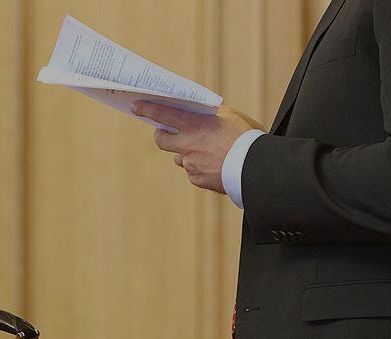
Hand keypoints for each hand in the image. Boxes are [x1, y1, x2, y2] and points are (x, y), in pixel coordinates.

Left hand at [131, 101, 259, 193]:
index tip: (135, 106)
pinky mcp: (197, 179)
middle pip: (161, 139)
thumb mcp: (228, 116)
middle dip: (162, 135)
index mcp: (193, 125)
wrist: (254, 167)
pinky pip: (193, 172)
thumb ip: (209, 114)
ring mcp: (190, 164)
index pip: (162, 114)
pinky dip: (200, 168)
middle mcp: (186, 145)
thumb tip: (200, 114)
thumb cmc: (244, 137)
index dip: (146, 109)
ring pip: (180, 157)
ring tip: (206, 151)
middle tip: (168, 132)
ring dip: (186, 153)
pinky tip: (214, 165)